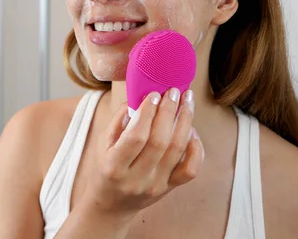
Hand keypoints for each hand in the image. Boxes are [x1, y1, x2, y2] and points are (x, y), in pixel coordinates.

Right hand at [83, 89, 203, 220]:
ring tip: (187, 101)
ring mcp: (156, 186)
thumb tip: (138, 99)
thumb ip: (118, 122)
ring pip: (177, 150)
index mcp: (114, 167)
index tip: (153, 95)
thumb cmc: (105, 171)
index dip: (147, 114)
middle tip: (174, 91)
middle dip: (169, 112)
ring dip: (185, 122)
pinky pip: (190, 169)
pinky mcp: (169, 189)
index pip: (135, 137)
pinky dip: (195, 148)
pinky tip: (192, 130)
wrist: (111, 206)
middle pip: (160, 142)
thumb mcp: (102, 145)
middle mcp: (137, 179)